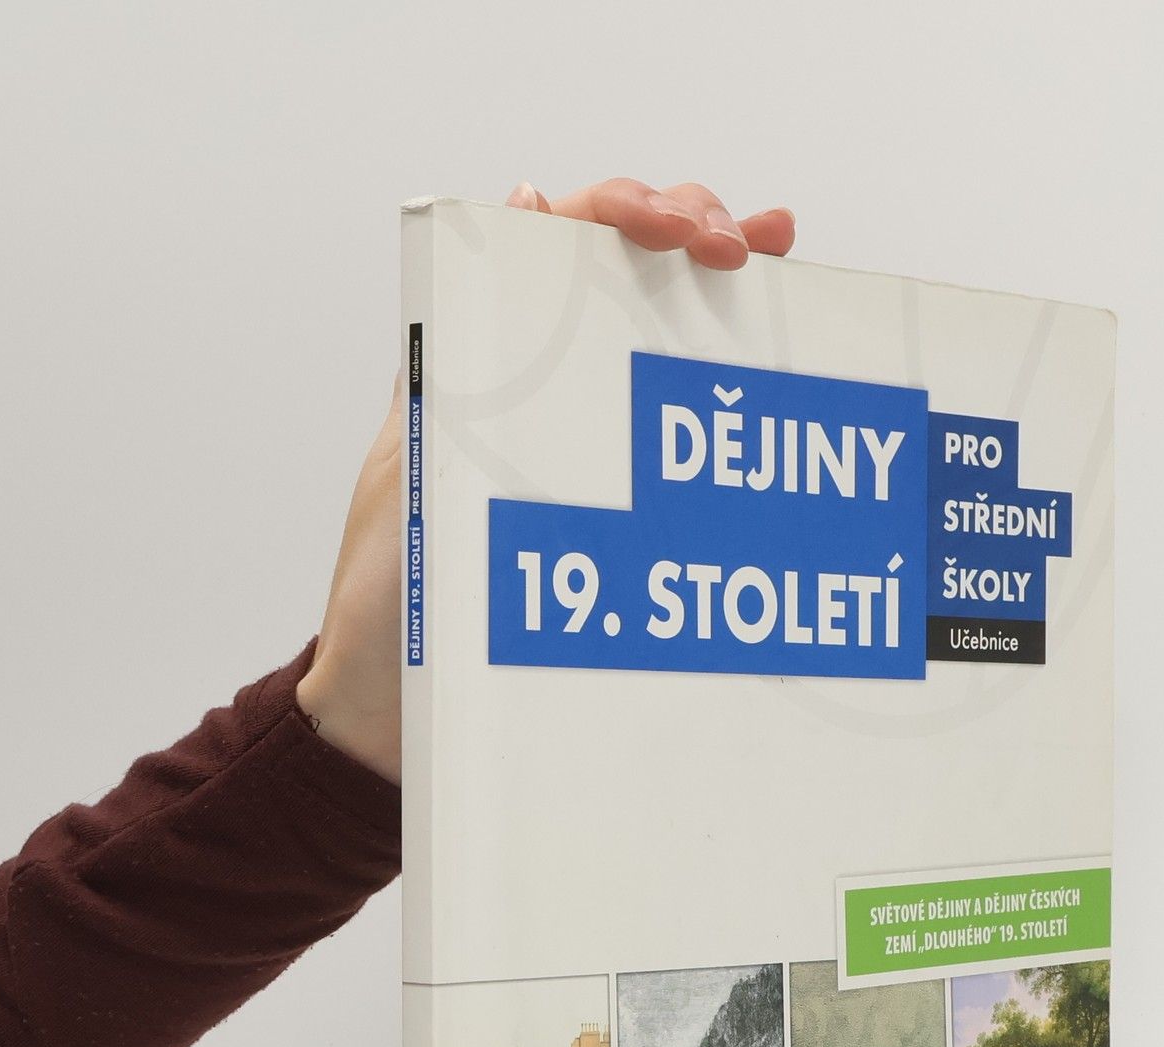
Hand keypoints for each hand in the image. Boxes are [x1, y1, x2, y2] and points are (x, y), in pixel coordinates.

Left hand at [298, 179, 795, 783]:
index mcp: (470, 364)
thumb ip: (461, 364)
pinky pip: (670, 429)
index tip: (681, 233)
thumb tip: (518, 209)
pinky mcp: (604, 500)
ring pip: (653, 332)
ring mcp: (571, 438)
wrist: (391, 720)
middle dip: (689, 231)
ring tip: (780, 256)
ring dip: (719, 290)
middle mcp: (527, 386)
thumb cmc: (383, 612)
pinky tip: (773, 362)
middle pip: (618, 269)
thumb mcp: (413, 474)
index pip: (553, 241)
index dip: (623, 212)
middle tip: (747, 248)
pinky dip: (723, 390)